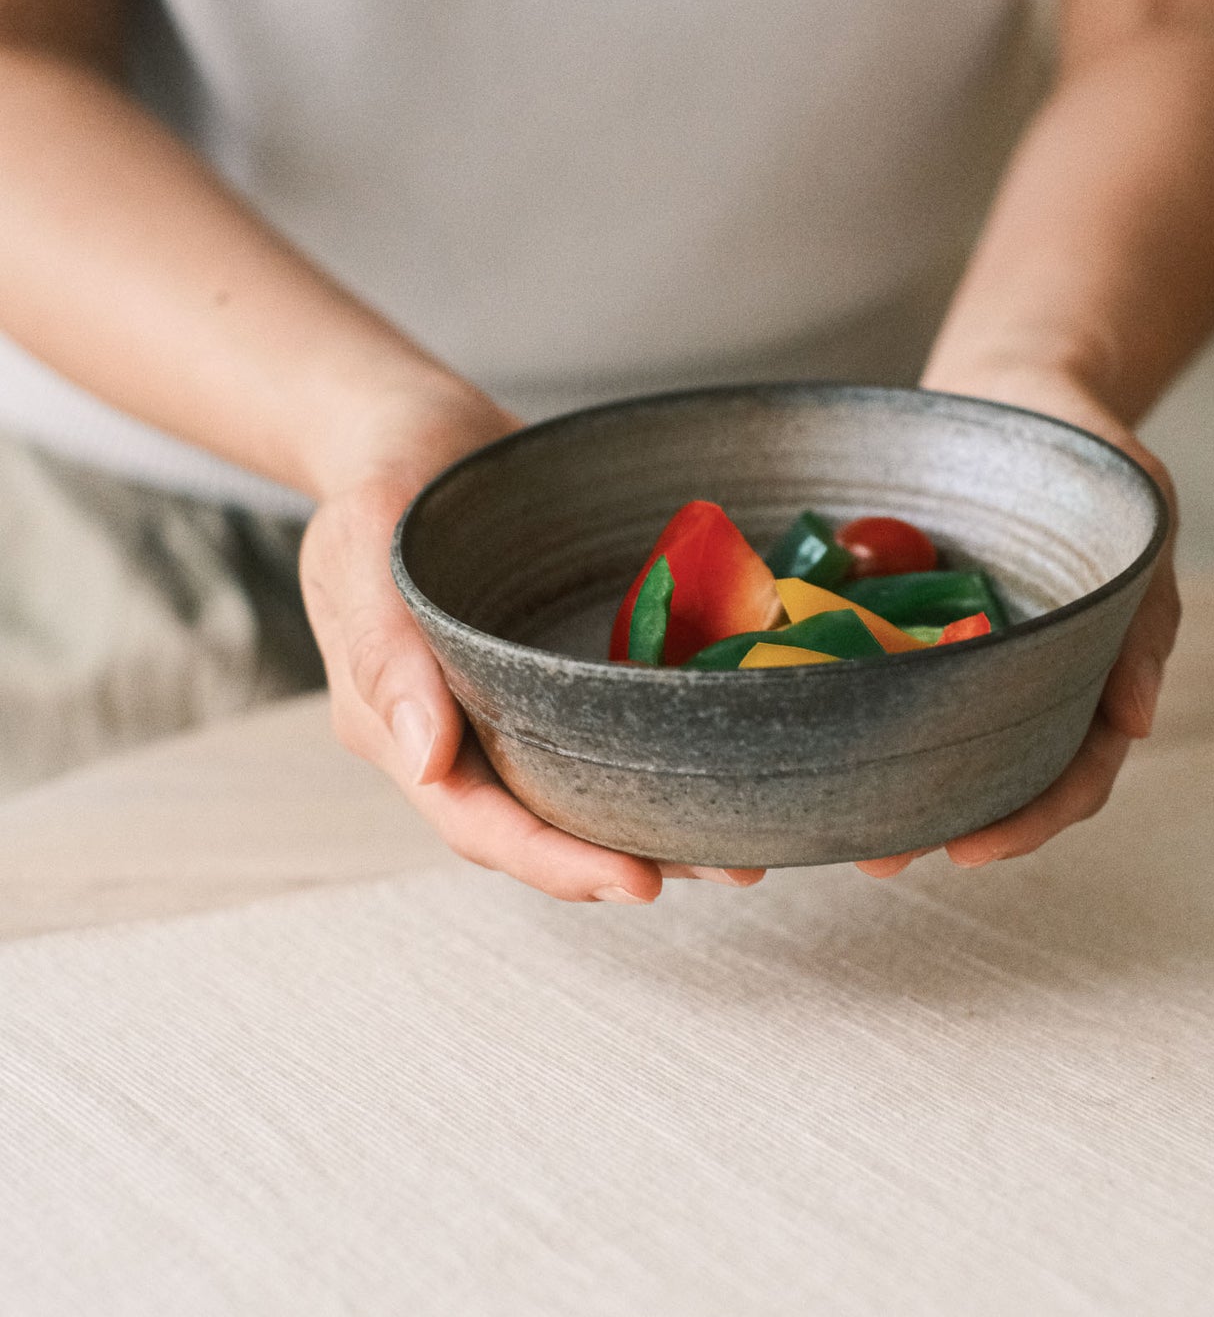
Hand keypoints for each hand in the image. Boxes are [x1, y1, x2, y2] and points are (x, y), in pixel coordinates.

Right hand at [299, 393, 763, 903]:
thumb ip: (385, 651)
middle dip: (628, 859)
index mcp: (403, 726)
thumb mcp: (361, 545)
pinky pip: (611, 730)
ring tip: (748, 845)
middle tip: (729, 871)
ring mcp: (515, 707)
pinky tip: (727, 761)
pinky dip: (664, 757)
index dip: (555, 862)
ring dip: (662, 825)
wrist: (427, 435)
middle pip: (542, 827)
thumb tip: (428, 762)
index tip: (638, 882)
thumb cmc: (385, 482)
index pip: (477, 821)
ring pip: (584, 792)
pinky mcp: (561, 674)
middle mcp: (463, 734)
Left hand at [855, 376, 1180, 879]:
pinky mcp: (896, 625)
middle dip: (935, 825)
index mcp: (1083, 679)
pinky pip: (869, 674)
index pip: (1070, 773)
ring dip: (880, 786)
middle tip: (877, 857)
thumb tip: (1139, 721)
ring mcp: (953, 658)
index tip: (971, 851)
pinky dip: (841, 707)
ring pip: (923, 739)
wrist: (1012, 394)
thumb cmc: (1086, 460)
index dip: (1028, 820)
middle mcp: (1015, 682)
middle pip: (986, 777)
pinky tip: (796, 727)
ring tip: (824, 821)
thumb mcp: (1138, 523)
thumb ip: (1144, 617)